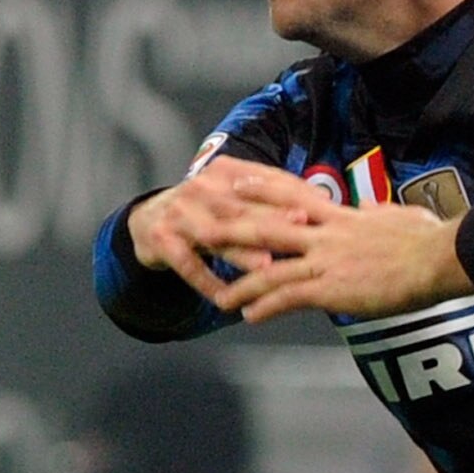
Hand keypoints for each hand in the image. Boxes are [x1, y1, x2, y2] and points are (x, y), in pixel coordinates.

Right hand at [129, 161, 332, 306]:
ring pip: (216, 235)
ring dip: (242, 253)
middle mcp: (201, 188)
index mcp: (225, 173)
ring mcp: (179, 213)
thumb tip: (325, 204)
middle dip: (273, 219)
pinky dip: (206, 282)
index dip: (294, 193)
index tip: (324, 207)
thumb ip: (273, 200)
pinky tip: (225, 300)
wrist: (148, 221)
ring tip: (267, 268)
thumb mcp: (235, 199)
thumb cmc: (207, 213)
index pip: (264, 181)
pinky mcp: (161, 239)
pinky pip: (187, 264)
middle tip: (303, 230)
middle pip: (243, 208)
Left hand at [226, 202, 473, 324]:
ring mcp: (326, 260)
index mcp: (341, 217)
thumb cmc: (430, 238)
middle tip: (199, 228)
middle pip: (267, 227)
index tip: (235, 181)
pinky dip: (266, 307)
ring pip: (270, 269)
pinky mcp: (333, 287)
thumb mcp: (400, 216)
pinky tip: (249, 317)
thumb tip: (377, 210)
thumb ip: (379, 214)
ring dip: (241, 283)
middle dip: (230, 229)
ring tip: (215, 296)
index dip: (260, 188)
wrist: (440, 257)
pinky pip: (290, 298)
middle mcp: (326, 234)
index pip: (292, 195)